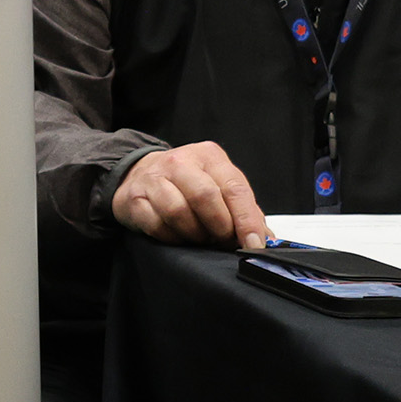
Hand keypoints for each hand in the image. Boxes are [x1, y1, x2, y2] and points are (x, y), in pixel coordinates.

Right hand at [111, 141, 269, 249]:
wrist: (139, 174)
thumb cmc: (187, 183)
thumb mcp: (218, 185)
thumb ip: (243, 210)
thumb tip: (265, 239)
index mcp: (209, 157)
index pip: (234, 188)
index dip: (246, 220)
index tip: (254, 244)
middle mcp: (180, 162)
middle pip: (205, 197)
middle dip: (219, 227)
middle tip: (222, 241)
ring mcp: (154, 178)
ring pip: (179, 212)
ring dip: (194, 234)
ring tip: (199, 237)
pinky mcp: (135, 198)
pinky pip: (157, 226)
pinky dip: (173, 238)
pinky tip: (178, 236)